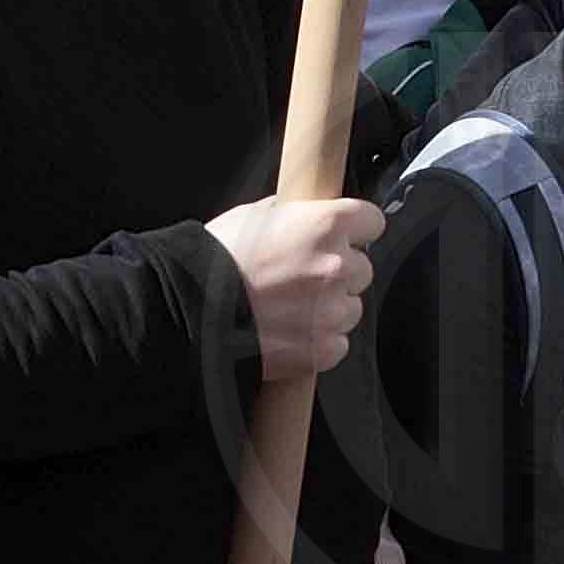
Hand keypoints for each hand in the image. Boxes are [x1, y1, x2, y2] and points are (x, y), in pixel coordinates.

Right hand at [208, 191, 384, 381]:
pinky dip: (319, 340)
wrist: (191, 309)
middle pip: (362, 268)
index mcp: (325, 224)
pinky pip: (337, 342)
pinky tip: (290, 331)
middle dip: (339, 272)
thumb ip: (295, 215)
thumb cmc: (217, 258)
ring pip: (351, 308)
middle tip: (302, 277)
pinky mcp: (323, 349)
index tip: (345, 236)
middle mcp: (337, 266)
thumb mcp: (255, 215)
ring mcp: (332, 311)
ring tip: (291, 308)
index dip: (356, 229)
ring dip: (330, 308)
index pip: (373, 222)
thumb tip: (308, 214)